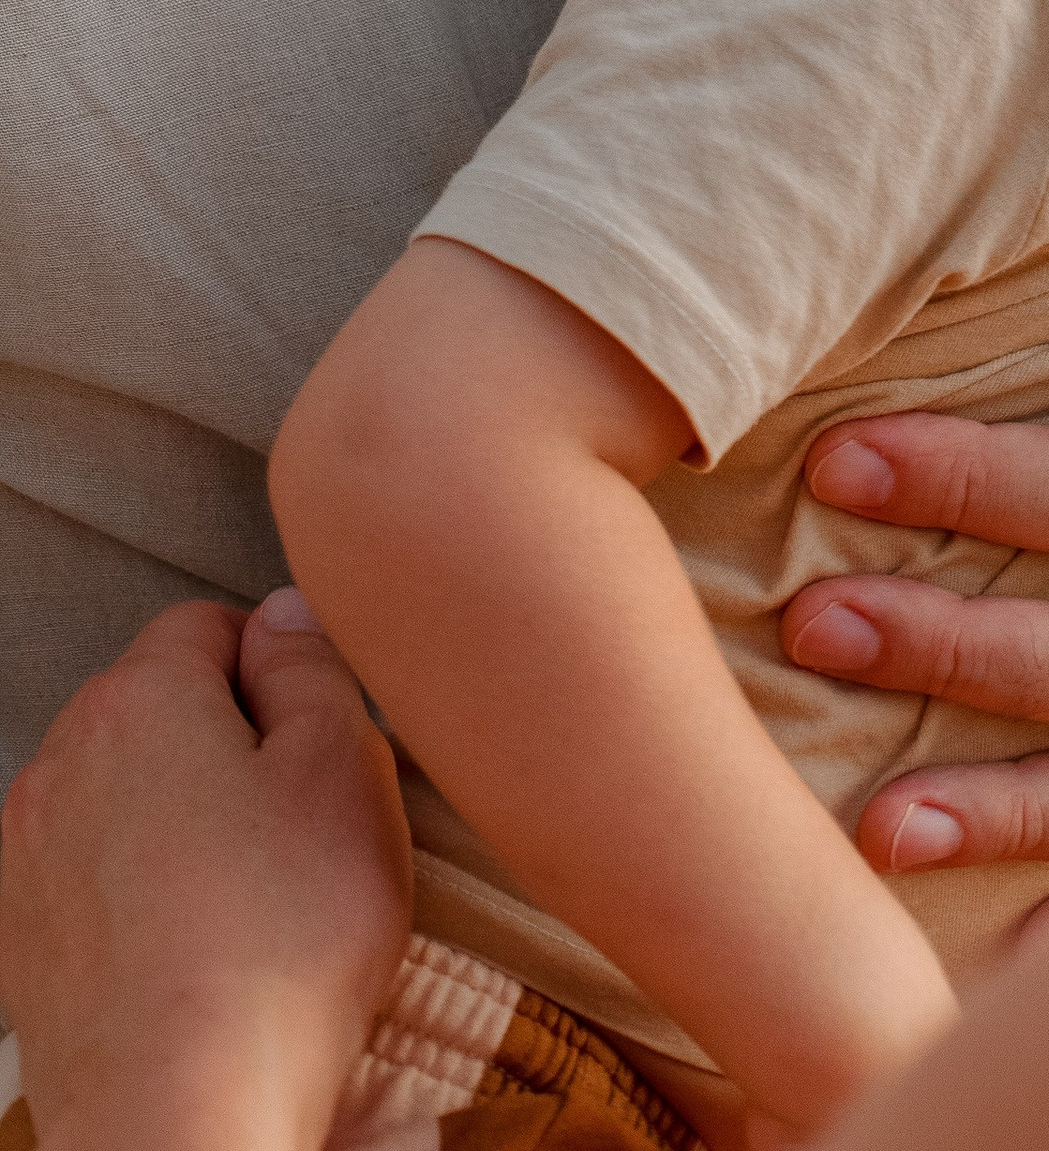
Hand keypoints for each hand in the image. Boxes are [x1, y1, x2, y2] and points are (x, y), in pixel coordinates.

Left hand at [0, 590, 410, 1150]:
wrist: (181, 1124)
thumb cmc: (279, 948)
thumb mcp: (346, 769)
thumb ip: (313, 667)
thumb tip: (283, 616)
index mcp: (138, 699)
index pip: (211, 625)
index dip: (280, 677)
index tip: (319, 751)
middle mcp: (60, 762)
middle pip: (160, 709)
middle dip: (228, 747)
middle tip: (299, 827)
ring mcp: (26, 858)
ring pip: (125, 793)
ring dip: (182, 822)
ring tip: (249, 901)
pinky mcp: (19, 943)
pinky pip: (95, 877)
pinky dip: (142, 895)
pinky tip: (195, 949)